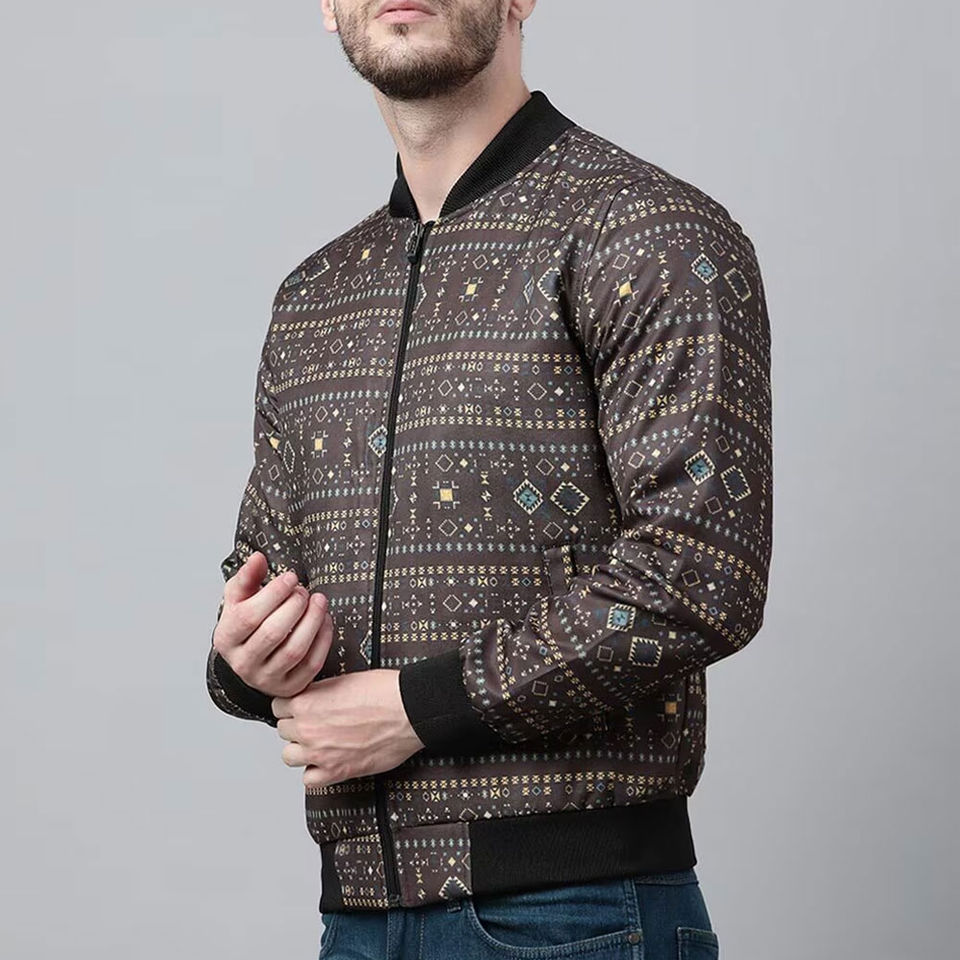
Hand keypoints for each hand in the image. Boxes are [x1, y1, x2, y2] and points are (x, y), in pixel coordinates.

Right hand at [212, 551, 334, 698]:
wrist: (252, 658)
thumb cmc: (247, 624)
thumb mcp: (239, 598)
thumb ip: (247, 577)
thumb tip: (257, 558)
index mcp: (226, 638)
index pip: (249, 616)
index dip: (274, 594)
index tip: (291, 577)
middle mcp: (243, 663)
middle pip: (273, 633)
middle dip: (295, 606)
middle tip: (304, 590)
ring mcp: (266, 679)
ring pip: (295, 650)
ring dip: (313, 621)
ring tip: (319, 600)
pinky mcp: (290, 687)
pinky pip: (312, 664)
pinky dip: (323, 639)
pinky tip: (326, 620)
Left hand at [272, 669, 424, 786]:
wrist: (408, 710)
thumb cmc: (384, 691)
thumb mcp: (342, 680)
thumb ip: (319, 692)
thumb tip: (310, 698)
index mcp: (307, 703)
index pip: (278, 706)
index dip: (291, 705)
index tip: (301, 707)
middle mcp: (308, 730)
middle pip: (283, 731)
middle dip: (297, 726)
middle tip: (316, 723)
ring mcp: (320, 753)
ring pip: (288, 756)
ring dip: (301, 750)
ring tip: (319, 742)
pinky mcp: (337, 772)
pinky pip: (309, 780)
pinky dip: (316, 773)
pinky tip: (327, 761)